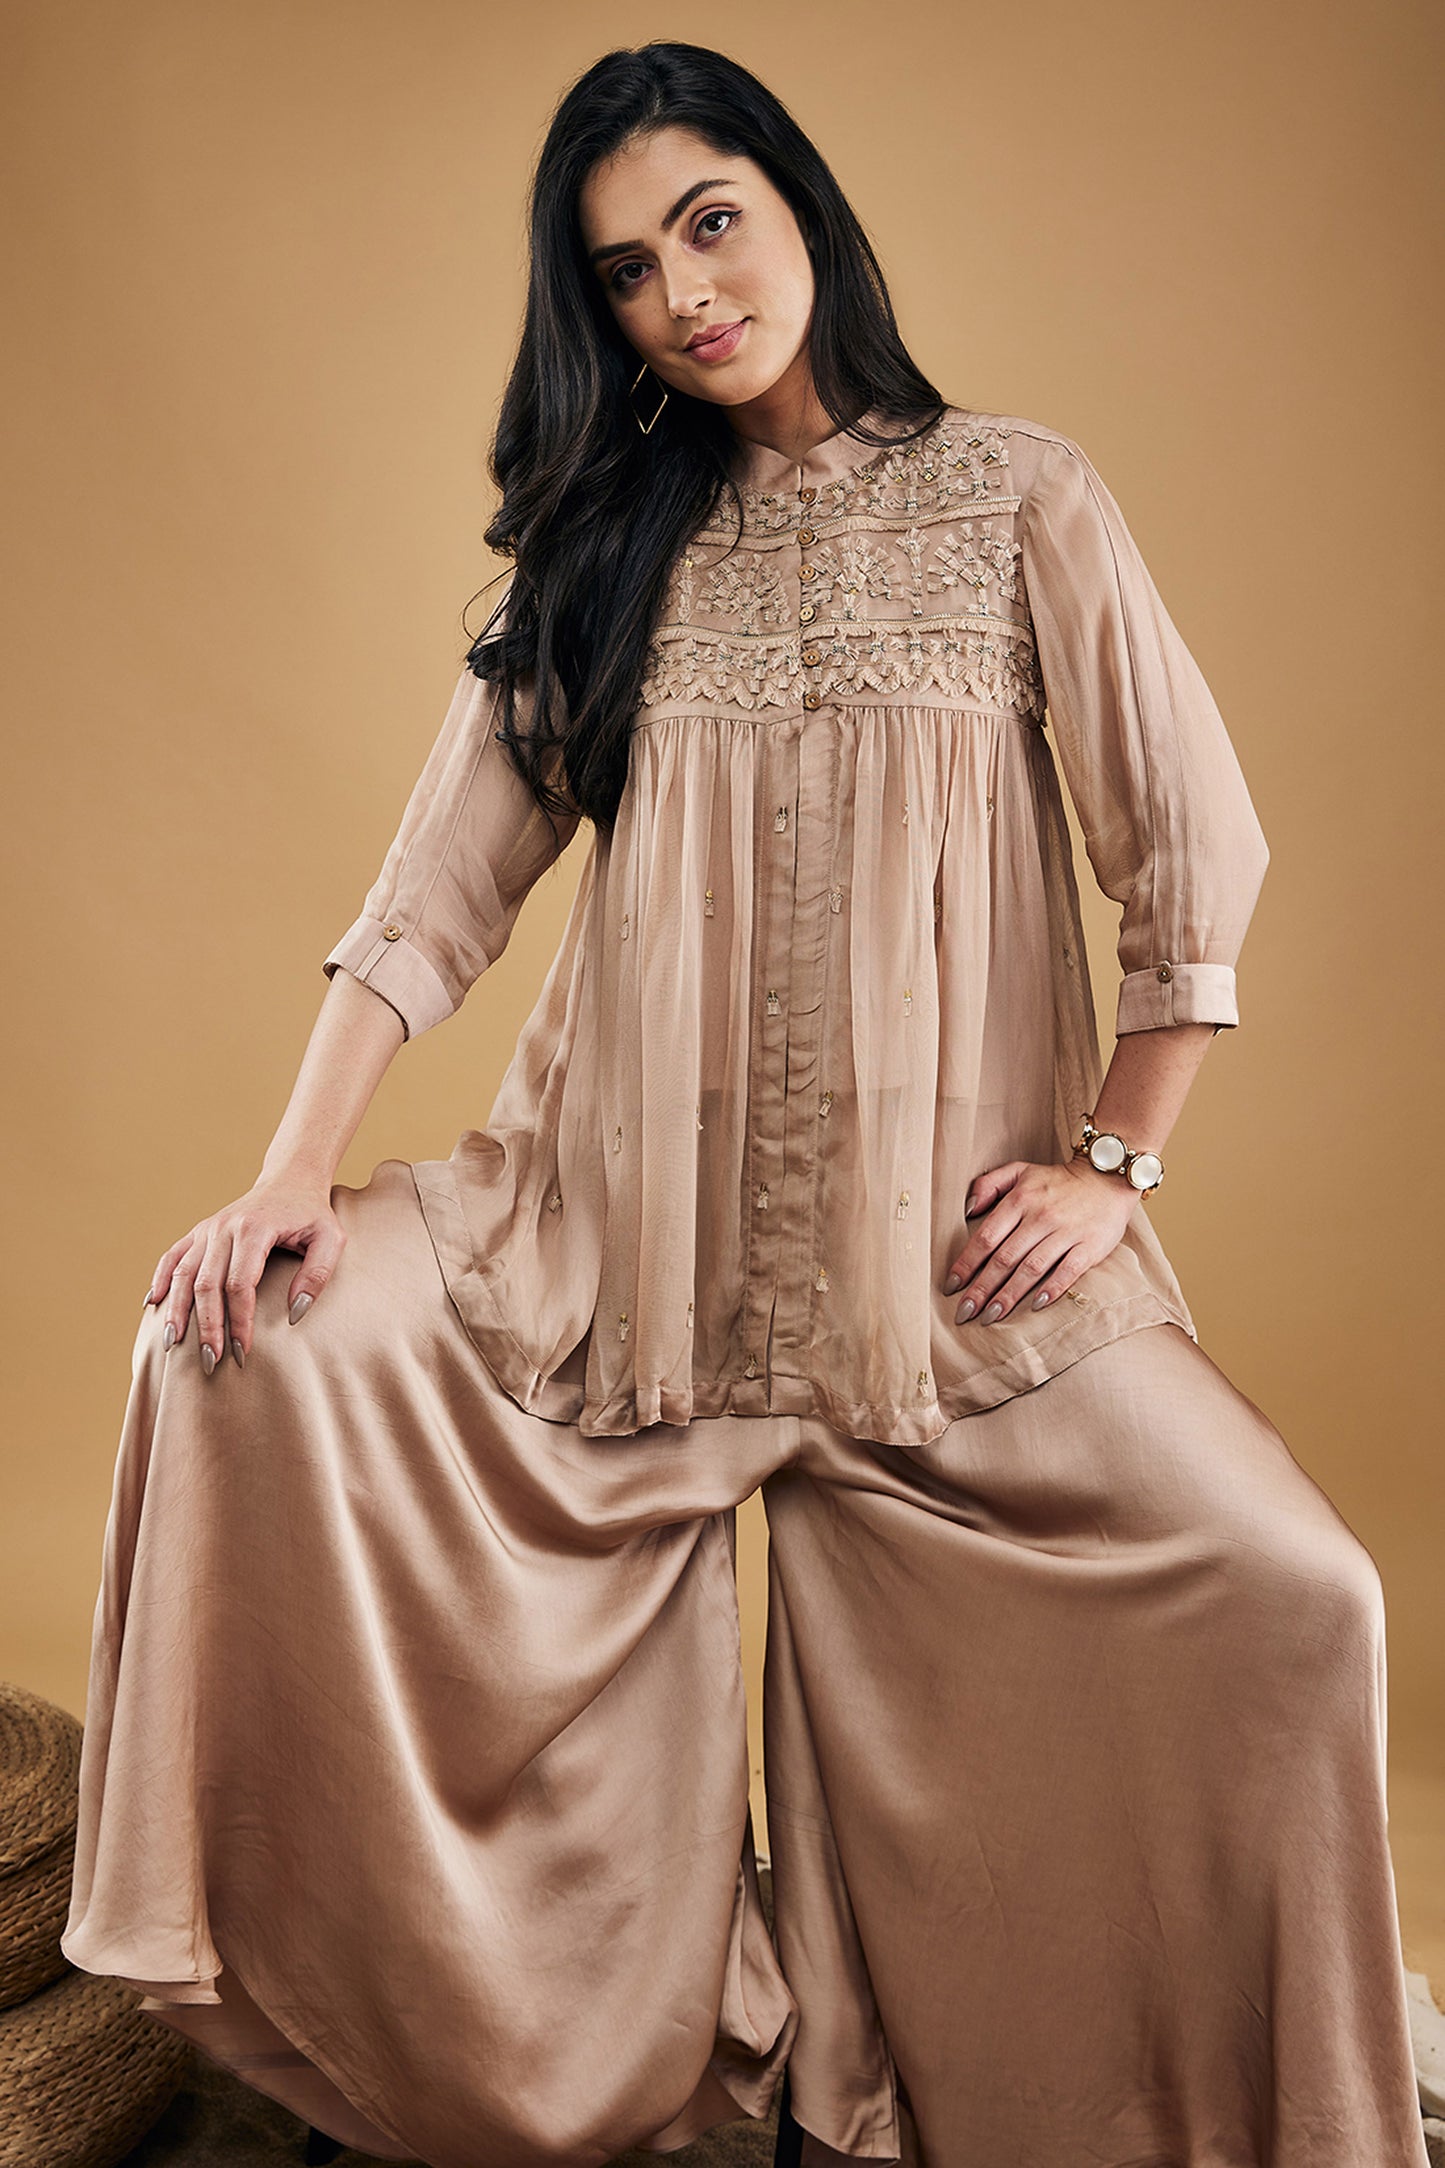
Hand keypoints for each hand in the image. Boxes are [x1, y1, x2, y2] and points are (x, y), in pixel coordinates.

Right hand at [142, 1174, 346, 1374]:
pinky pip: (173, 1257)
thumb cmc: (313, 1215)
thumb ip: (317, 1276)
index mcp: (255, 1229)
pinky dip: (160, 1280)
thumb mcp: (331, 1240)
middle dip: (208, 1326)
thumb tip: (294, 1314)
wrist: (290, 1180)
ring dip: (176, 1311)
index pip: (240, 1284)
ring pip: (183, 1274)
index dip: (239, 1320)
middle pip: (207, 1284)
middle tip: (210, 1362)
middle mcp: (224, 1227)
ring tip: (172, 1345)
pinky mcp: (199, 1232)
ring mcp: (208, 1229)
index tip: (244, 1352)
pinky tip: (152, 1305)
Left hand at [942, 1158, 1138, 1325]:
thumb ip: (988, 1184)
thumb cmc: (1057, 1180)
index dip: (966, 1264)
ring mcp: (1066, 1232)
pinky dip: (1051, 1289)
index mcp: (1019, 1200)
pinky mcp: (1090, 1246)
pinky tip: (1035, 1306)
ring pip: (1031, 1268)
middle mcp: (1040, 1217)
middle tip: (964, 1313)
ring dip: (1009, 1295)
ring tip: (991, 1316)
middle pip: (1004, 1259)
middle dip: (981, 1289)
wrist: (1107, 1177)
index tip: (952, 1286)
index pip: (986, 1237)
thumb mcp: (1019, 1171)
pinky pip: (1068, 1271)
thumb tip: (968, 1210)